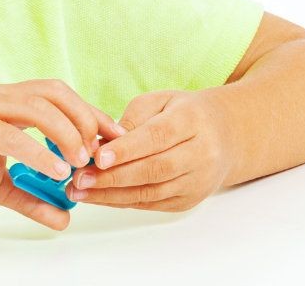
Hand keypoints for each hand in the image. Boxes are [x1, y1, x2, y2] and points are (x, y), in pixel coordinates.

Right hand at [0, 79, 126, 230]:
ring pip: (39, 106)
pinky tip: (57, 170)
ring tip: (81, 161)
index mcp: (8, 102)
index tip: (113, 138)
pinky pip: (13, 134)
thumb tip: (64, 217)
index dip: (89, 113)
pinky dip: (39, 152)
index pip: (58, 96)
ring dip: (67, 132)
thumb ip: (31, 196)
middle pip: (55, 91)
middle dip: (84, 117)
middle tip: (101, 150)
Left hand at [66, 89, 230, 211]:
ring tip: (80, 192)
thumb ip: (133, 118)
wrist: (225, 135)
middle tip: (79, 178)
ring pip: (151, 192)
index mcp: (191, 121)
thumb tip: (104, 142)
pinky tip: (99, 197)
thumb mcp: (159, 100)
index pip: (156, 137)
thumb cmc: (183, 112)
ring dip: (112, 195)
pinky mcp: (189, 200)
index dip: (127, 149)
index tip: (97, 157)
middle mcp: (200, 154)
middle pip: (154, 169)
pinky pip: (152, 204)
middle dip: (113, 177)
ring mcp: (197, 182)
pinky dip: (123, 201)